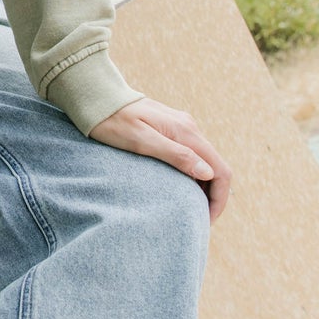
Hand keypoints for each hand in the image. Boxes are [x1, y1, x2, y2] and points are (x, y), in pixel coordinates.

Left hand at [88, 97, 230, 220]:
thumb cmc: (113, 122)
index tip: (206, 221)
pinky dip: (193, 175)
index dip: (219, 199)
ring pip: (205, 162)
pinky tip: (180, 188)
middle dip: (213, 196)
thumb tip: (208, 173)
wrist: (98, 98)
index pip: (220, 170)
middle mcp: (189, 128)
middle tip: (199, 220)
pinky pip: (192, 155)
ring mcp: (181, 127)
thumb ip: (176, 155)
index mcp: (186, 132)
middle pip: (216, 167)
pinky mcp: (171, 129)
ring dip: (204, 187)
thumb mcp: (142, 142)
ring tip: (190, 209)